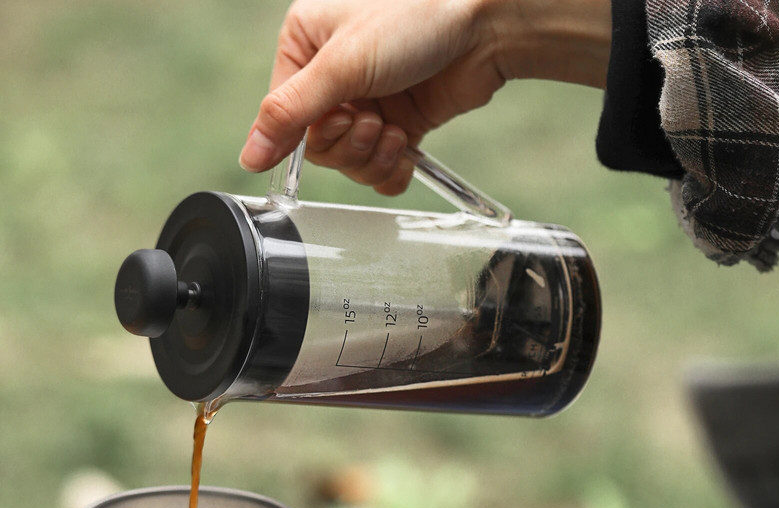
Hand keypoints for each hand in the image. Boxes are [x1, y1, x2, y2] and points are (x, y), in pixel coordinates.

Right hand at [239, 0, 610, 193]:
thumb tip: (248, 156)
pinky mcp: (398, 125)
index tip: (340, 117)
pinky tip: (406, 147)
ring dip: (374, 155)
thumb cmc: (414, 19)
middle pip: (319, 147)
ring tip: (394, 129)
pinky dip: (392, 169)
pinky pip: (379, 171)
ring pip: (350, 162)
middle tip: (372, 119)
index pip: (285, 118)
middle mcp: (333, 79)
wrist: (484, 27)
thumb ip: (289, 114)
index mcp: (305, 48)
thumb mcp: (341, 65)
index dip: (312, 132)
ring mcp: (367, 104)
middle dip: (349, 143)